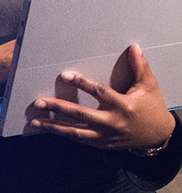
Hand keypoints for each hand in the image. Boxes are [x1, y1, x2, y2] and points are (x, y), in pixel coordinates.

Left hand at [27, 44, 175, 150]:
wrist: (157, 135)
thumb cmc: (152, 107)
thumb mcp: (148, 86)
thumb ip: (140, 67)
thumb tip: (134, 47)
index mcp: (123, 106)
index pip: (100, 92)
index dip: (82, 83)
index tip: (65, 75)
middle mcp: (112, 122)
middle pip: (81, 115)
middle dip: (59, 108)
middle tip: (39, 102)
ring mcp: (106, 136)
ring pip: (76, 132)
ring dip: (54, 127)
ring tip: (35, 121)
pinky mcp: (102, 144)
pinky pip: (79, 139)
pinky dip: (63, 134)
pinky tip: (48, 129)